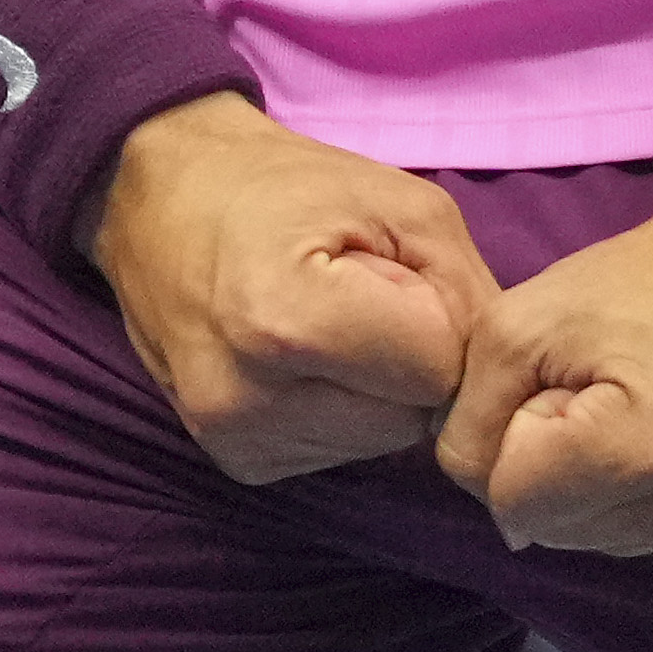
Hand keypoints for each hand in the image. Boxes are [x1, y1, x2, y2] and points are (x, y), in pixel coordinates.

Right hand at [90, 98, 499, 485]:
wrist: (160, 199)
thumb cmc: (285, 186)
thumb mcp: (401, 203)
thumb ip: (466, 291)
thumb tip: (492, 379)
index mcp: (285, 322)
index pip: (436, 371)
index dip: (437, 319)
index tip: (395, 276)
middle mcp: (249, 402)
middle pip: (411, 418)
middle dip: (412, 361)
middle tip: (362, 299)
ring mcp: (236, 443)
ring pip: (381, 443)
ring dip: (379, 390)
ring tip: (331, 326)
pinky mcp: (238, 464)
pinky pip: (342, 452)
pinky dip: (344, 408)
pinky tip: (306, 360)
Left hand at [435, 187, 652, 566]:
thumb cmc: (646, 278)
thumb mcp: (521, 321)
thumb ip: (471, 420)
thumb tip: (488, 500)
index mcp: (648, 455)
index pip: (511, 501)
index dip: (519, 430)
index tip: (566, 379)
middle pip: (553, 528)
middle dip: (552, 465)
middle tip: (604, 389)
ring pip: (595, 539)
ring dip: (592, 484)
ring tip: (639, 409)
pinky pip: (643, 539)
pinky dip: (635, 496)